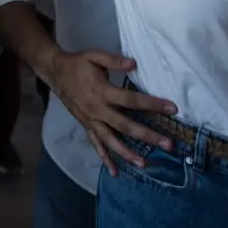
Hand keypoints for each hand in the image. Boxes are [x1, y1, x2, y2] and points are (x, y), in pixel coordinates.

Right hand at [35, 47, 177, 173]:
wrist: (55, 73)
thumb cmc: (77, 64)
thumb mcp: (94, 56)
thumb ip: (114, 60)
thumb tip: (134, 64)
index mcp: (102, 92)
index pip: (131, 100)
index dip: (152, 104)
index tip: (172, 109)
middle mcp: (98, 110)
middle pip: (125, 126)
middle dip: (147, 136)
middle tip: (168, 145)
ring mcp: (91, 121)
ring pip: (111, 141)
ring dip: (127, 153)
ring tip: (143, 164)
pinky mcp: (86, 126)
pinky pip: (96, 144)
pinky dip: (105, 158)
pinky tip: (115, 171)